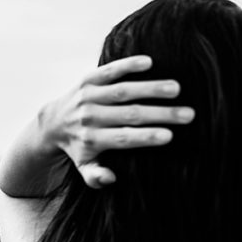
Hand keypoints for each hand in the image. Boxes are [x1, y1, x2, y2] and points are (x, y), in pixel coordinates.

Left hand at [38, 55, 194, 188]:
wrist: (52, 123)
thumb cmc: (79, 148)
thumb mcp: (84, 167)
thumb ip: (96, 176)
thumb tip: (112, 179)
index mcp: (93, 140)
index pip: (123, 138)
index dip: (146, 137)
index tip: (170, 135)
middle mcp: (90, 117)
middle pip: (130, 114)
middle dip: (161, 114)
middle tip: (189, 114)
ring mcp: (89, 96)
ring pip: (123, 91)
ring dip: (151, 88)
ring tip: (176, 88)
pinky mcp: (88, 79)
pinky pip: (109, 71)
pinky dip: (127, 65)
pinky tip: (149, 62)